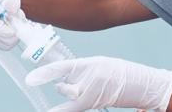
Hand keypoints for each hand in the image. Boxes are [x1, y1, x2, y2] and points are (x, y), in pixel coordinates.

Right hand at [0, 0, 22, 49]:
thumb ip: (11, 1)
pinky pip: (0, 45)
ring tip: (12, 23)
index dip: (9, 31)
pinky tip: (7, 29)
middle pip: (0, 38)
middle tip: (18, 21)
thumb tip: (12, 7)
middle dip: (14, 32)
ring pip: (2, 44)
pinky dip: (8, 40)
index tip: (18, 28)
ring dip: (12, 37)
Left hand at [26, 56, 171, 111]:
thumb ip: (81, 71)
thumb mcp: (100, 65)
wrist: (142, 84)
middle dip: (64, 86)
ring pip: (68, 94)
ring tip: (85, 89)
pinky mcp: (92, 102)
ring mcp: (90, 91)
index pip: (61, 68)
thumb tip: (64, 81)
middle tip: (68, 84)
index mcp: (90, 63)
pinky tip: (48, 111)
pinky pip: (70, 108)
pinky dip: (59, 109)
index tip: (30, 80)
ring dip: (69, 93)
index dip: (44, 74)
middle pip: (64, 85)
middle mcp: (88, 77)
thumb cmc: (120, 73)